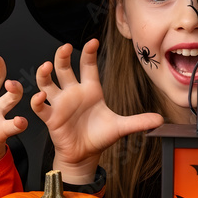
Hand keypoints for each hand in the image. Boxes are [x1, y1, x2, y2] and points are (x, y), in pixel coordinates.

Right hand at [30, 40, 162, 182]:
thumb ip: (139, 121)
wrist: (84, 155)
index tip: (93, 42)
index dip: (89, 53)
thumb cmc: (99, 137)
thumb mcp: (121, 127)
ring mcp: (60, 104)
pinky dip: (37, 100)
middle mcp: (73, 93)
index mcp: (90, 90)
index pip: (88, 66)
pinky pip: (40, 106)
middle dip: (63, 56)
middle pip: (64, 68)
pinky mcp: (51, 117)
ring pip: (47, 82)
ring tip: (46, 66)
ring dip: (44, 73)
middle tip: (66, 48)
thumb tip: (161, 120)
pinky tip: (40, 96)